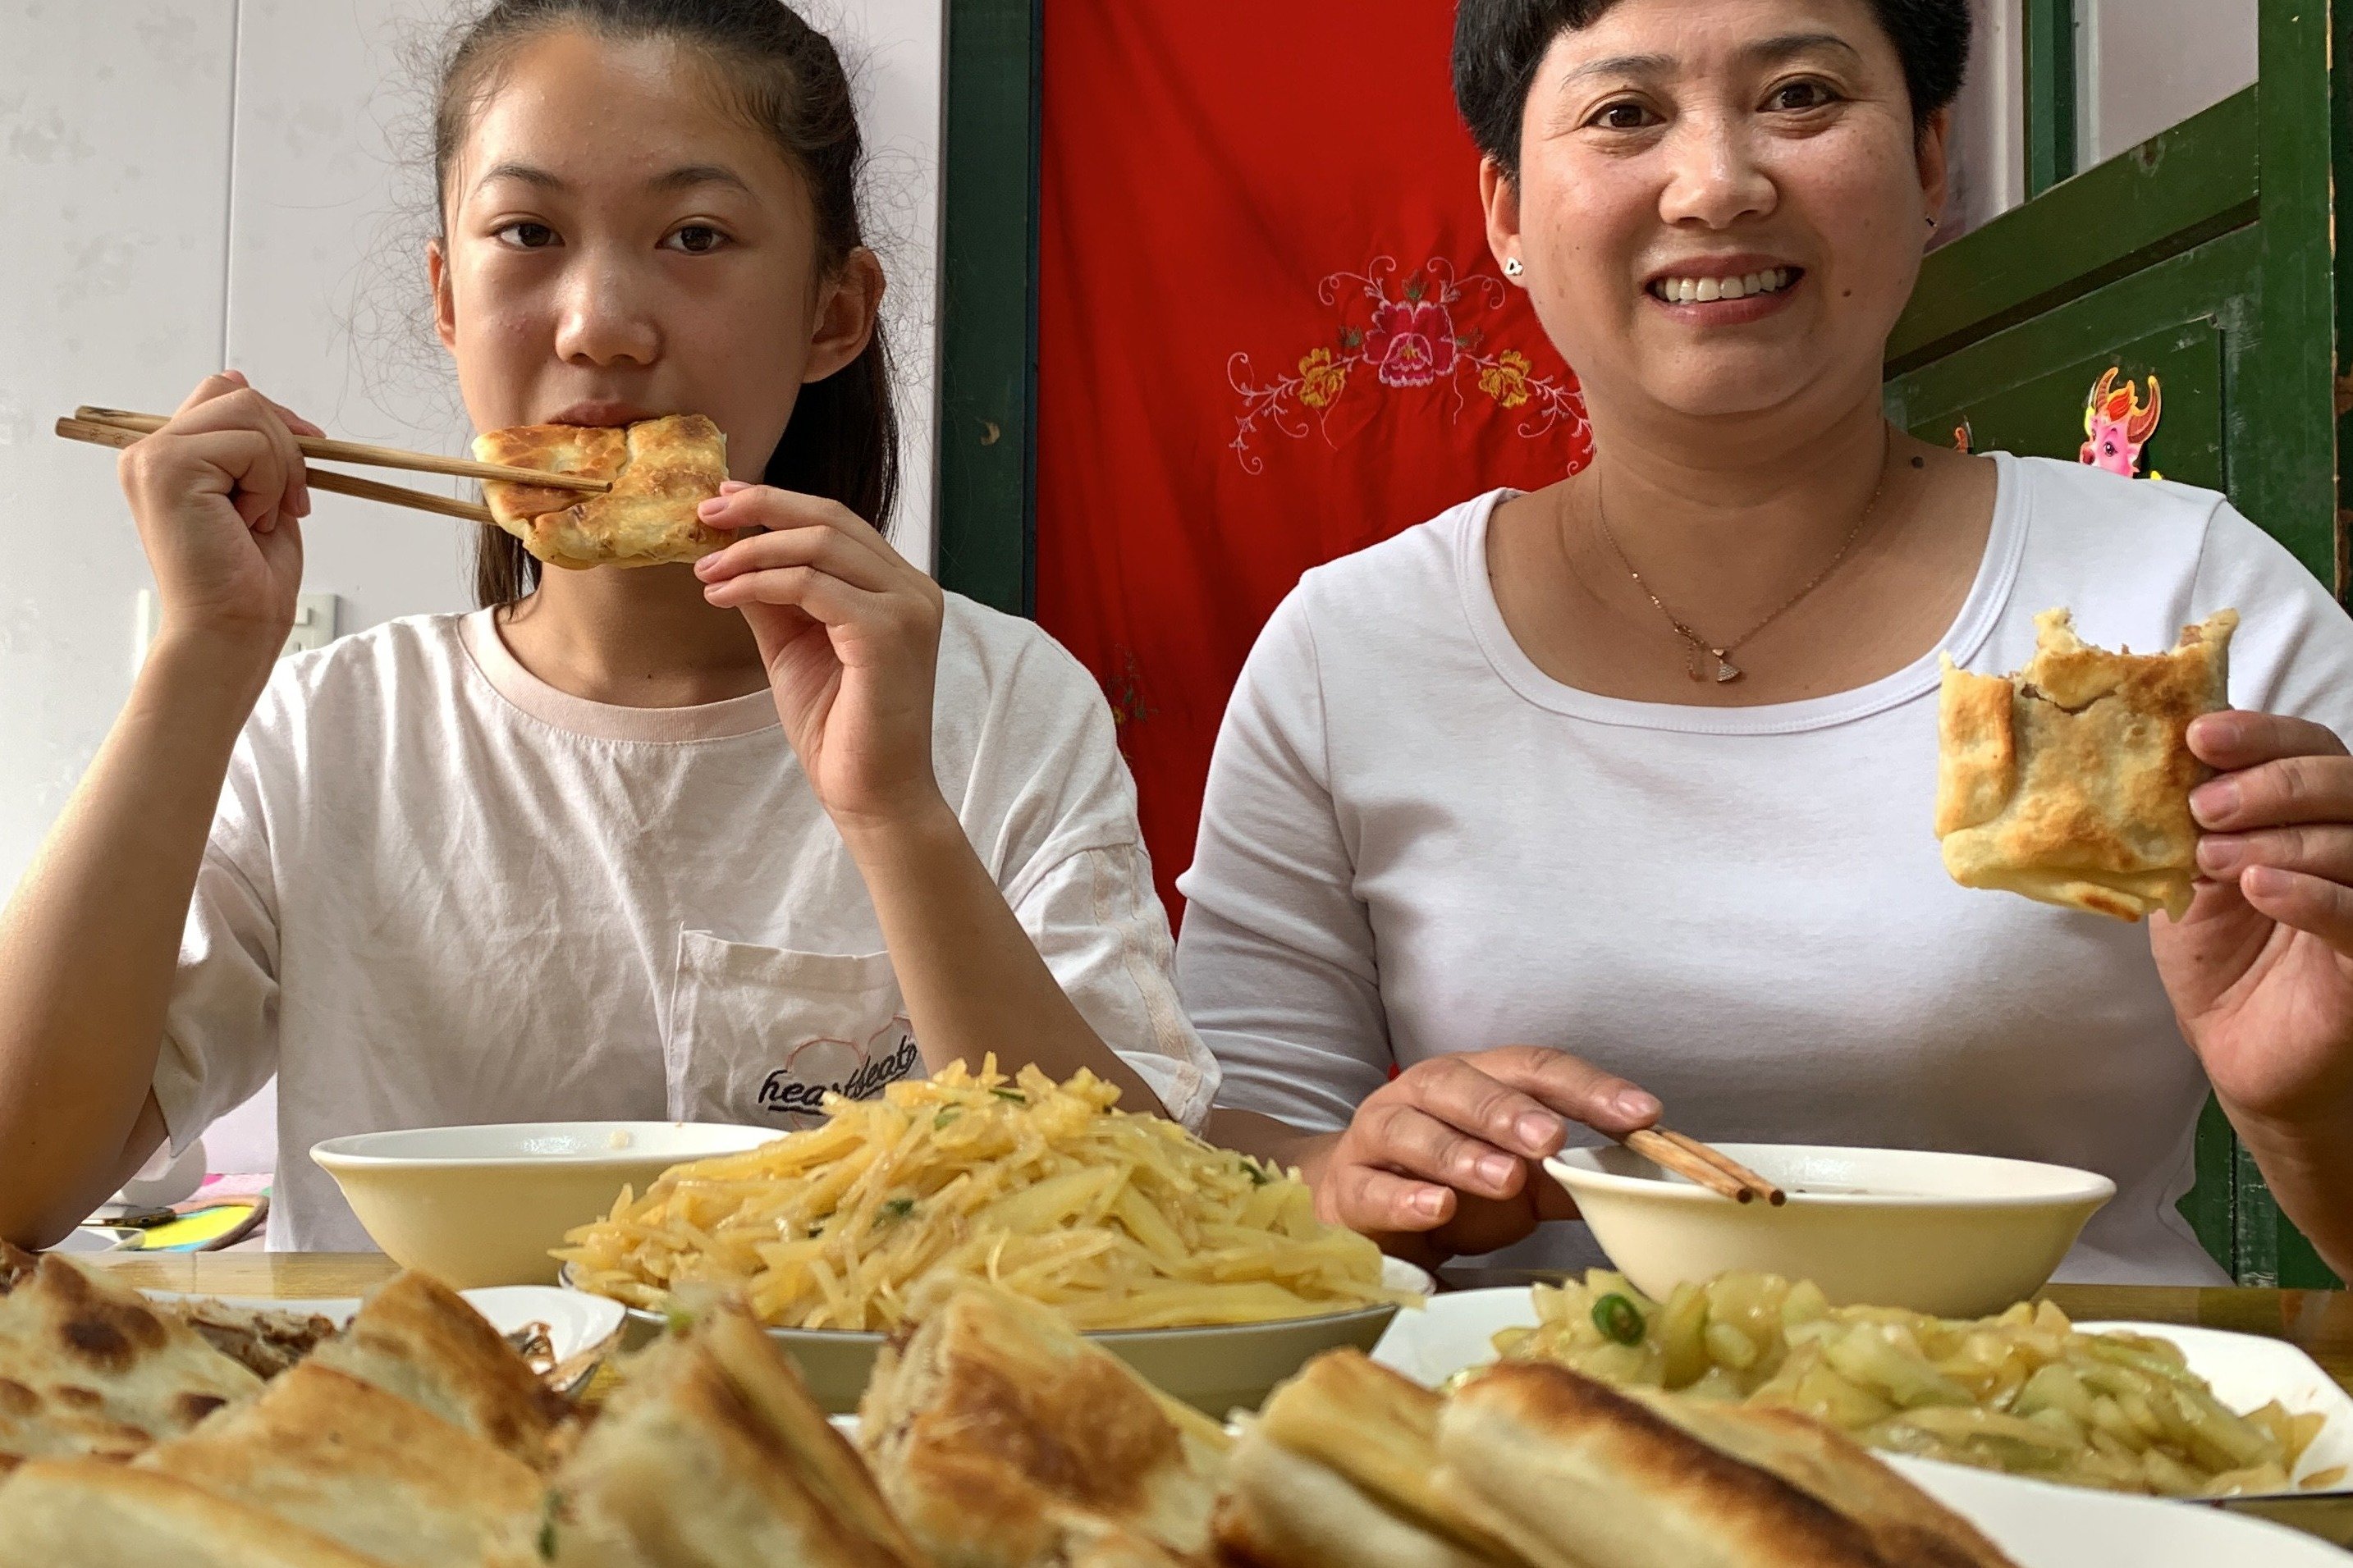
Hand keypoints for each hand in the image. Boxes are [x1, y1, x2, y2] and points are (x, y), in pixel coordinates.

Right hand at [117, 372, 318, 658]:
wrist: (233, 629)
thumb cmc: (247, 577)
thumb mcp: (259, 491)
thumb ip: (250, 440)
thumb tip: (238, 378)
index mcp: (166, 455)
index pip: (222, 394)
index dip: (273, 423)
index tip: (298, 469)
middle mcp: (148, 451)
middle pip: (238, 394)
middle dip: (285, 446)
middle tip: (288, 504)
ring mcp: (153, 457)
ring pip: (249, 413)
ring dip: (279, 470)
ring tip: (259, 517)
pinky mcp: (168, 468)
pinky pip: (250, 444)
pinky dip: (269, 485)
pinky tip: (249, 522)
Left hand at [693, 485, 947, 829]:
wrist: (871, 796)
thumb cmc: (838, 729)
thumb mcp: (793, 645)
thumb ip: (771, 596)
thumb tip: (729, 549)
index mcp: (898, 588)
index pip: (836, 522)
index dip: (777, 503)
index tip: (722, 500)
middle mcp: (912, 590)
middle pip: (830, 519)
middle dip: (761, 509)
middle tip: (704, 514)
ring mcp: (907, 609)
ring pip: (819, 545)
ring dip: (751, 550)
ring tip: (705, 570)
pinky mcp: (887, 634)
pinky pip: (811, 586)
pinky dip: (759, 583)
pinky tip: (723, 596)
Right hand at [1312, 1046, 1660, 1264]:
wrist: (1361, 1208)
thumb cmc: (1450, 1186)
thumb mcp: (1520, 1182)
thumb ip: (1571, 1178)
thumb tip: (1641, 1186)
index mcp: (1477, 1080)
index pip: (1535, 1069)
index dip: (1589, 1088)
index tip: (1643, 1114)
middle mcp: (1425, 1094)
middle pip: (1465, 1086)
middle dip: (1510, 1110)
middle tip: (1553, 1136)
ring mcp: (1380, 1136)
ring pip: (1415, 1131)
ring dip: (1462, 1153)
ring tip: (1506, 1177)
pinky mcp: (1347, 1186)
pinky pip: (1372, 1188)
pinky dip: (1404, 1199)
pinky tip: (1438, 1208)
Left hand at [2154, 711, 2352, 1129]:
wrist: (2237, 1046)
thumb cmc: (2218, 953)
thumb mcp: (2190, 873)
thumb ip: (2186, 819)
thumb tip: (2151, 756)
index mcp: (2315, 813)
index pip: (2311, 748)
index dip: (2262, 734)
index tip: (2199, 736)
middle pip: (2343, 783)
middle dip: (2270, 785)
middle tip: (2206, 805)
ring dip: (2277, 840)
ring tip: (2210, 857)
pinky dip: (2312, 895)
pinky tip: (2261, 887)